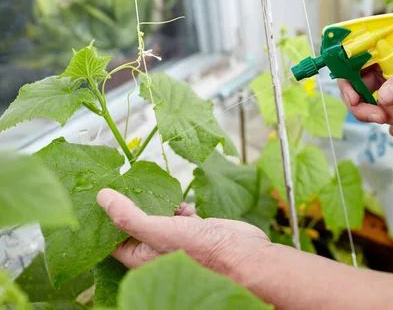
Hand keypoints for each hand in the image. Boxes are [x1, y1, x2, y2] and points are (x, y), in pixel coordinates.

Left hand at [96, 188, 269, 278]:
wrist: (243, 255)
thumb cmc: (201, 252)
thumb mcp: (157, 231)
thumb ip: (128, 215)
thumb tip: (102, 196)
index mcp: (142, 258)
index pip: (113, 240)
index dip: (105, 220)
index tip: (100, 196)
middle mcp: (157, 249)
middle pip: (136, 225)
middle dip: (131, 205)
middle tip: (121, 183)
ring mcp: (178, 238)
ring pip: (159, 216)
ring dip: (155, 201)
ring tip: (148, 185)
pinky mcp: (196, 228)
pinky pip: (180, 213)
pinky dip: (178, 204)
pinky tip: (179, 199)